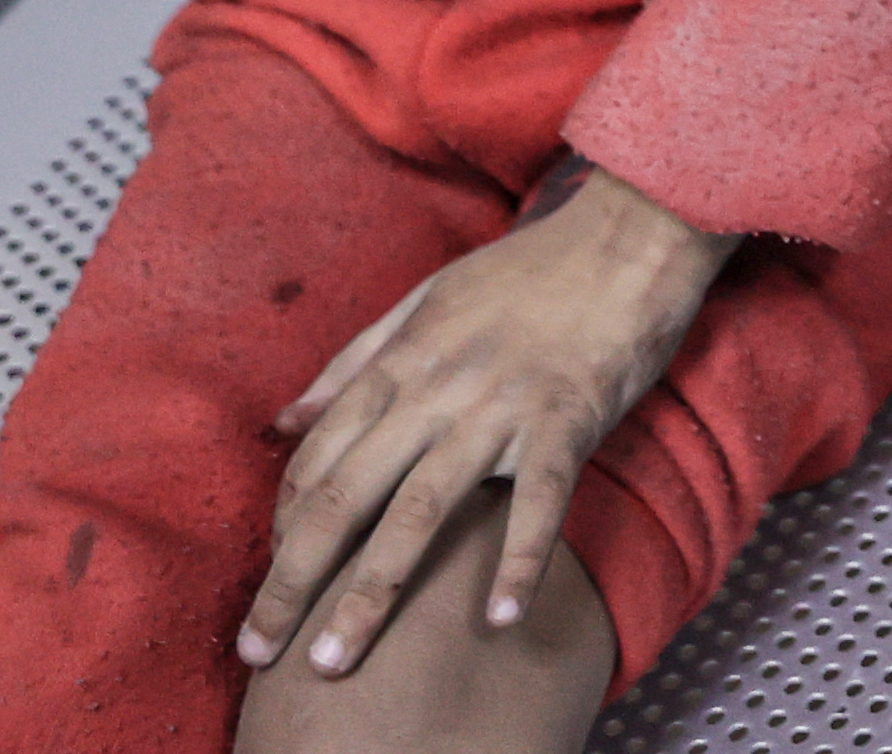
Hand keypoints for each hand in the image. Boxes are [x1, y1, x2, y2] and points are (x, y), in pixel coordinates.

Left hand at [237, 162, 735, 680]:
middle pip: (346, 497)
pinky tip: (500, 617)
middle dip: (293, 580)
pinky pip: (537, 498)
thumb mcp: (428, 298)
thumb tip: (283, 420)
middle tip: (258, 650)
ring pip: (420, 510)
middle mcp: (436, 390)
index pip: (318, 459)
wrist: (633, 231)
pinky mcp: (566, 417)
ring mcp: (500, 406)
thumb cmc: (532, 268)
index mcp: (402, 362)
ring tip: (334, 660)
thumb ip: (354, 361)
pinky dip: (518, 558)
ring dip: (370, 592)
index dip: (283, 528)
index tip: (273, 582)